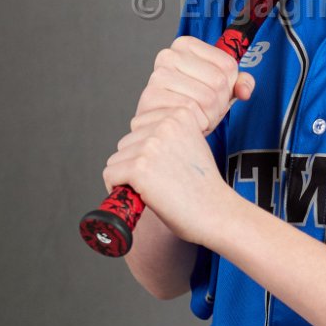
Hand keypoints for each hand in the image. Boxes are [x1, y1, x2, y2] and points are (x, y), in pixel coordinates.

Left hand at [103, 106, 234, 246]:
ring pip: (116, 159)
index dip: (145, 148)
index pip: (139, 124)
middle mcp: (165, 124)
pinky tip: (140, 195)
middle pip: (126, 142)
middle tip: (159, 180)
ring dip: (128, 176)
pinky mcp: (139, 167)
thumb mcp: (194, 143)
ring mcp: (151, 145)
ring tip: (153, 188)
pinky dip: (118, 189)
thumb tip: (140, 138)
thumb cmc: (204, 185)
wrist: (215, 211)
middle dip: (135, 162)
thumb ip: (170, 134)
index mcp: (181, 114)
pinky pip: (110, 175)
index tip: (162, 164)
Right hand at [134, 36, 254, 134]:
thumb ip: (239, 83)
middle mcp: (169, 56)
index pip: (228, 64)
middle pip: (218, 81)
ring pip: (207, 98)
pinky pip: (191, 112)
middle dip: (219, 102)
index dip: (229, 85)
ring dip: (209, 115)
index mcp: (186, 45)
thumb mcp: (220, 88)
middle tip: (206, 108)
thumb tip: (245, 89)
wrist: (163, 126)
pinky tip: (186, 121)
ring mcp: (158, 76)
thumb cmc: (190, 102)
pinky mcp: (152, 97)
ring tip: (196, 114)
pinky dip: (196, 122)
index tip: (215, 90)